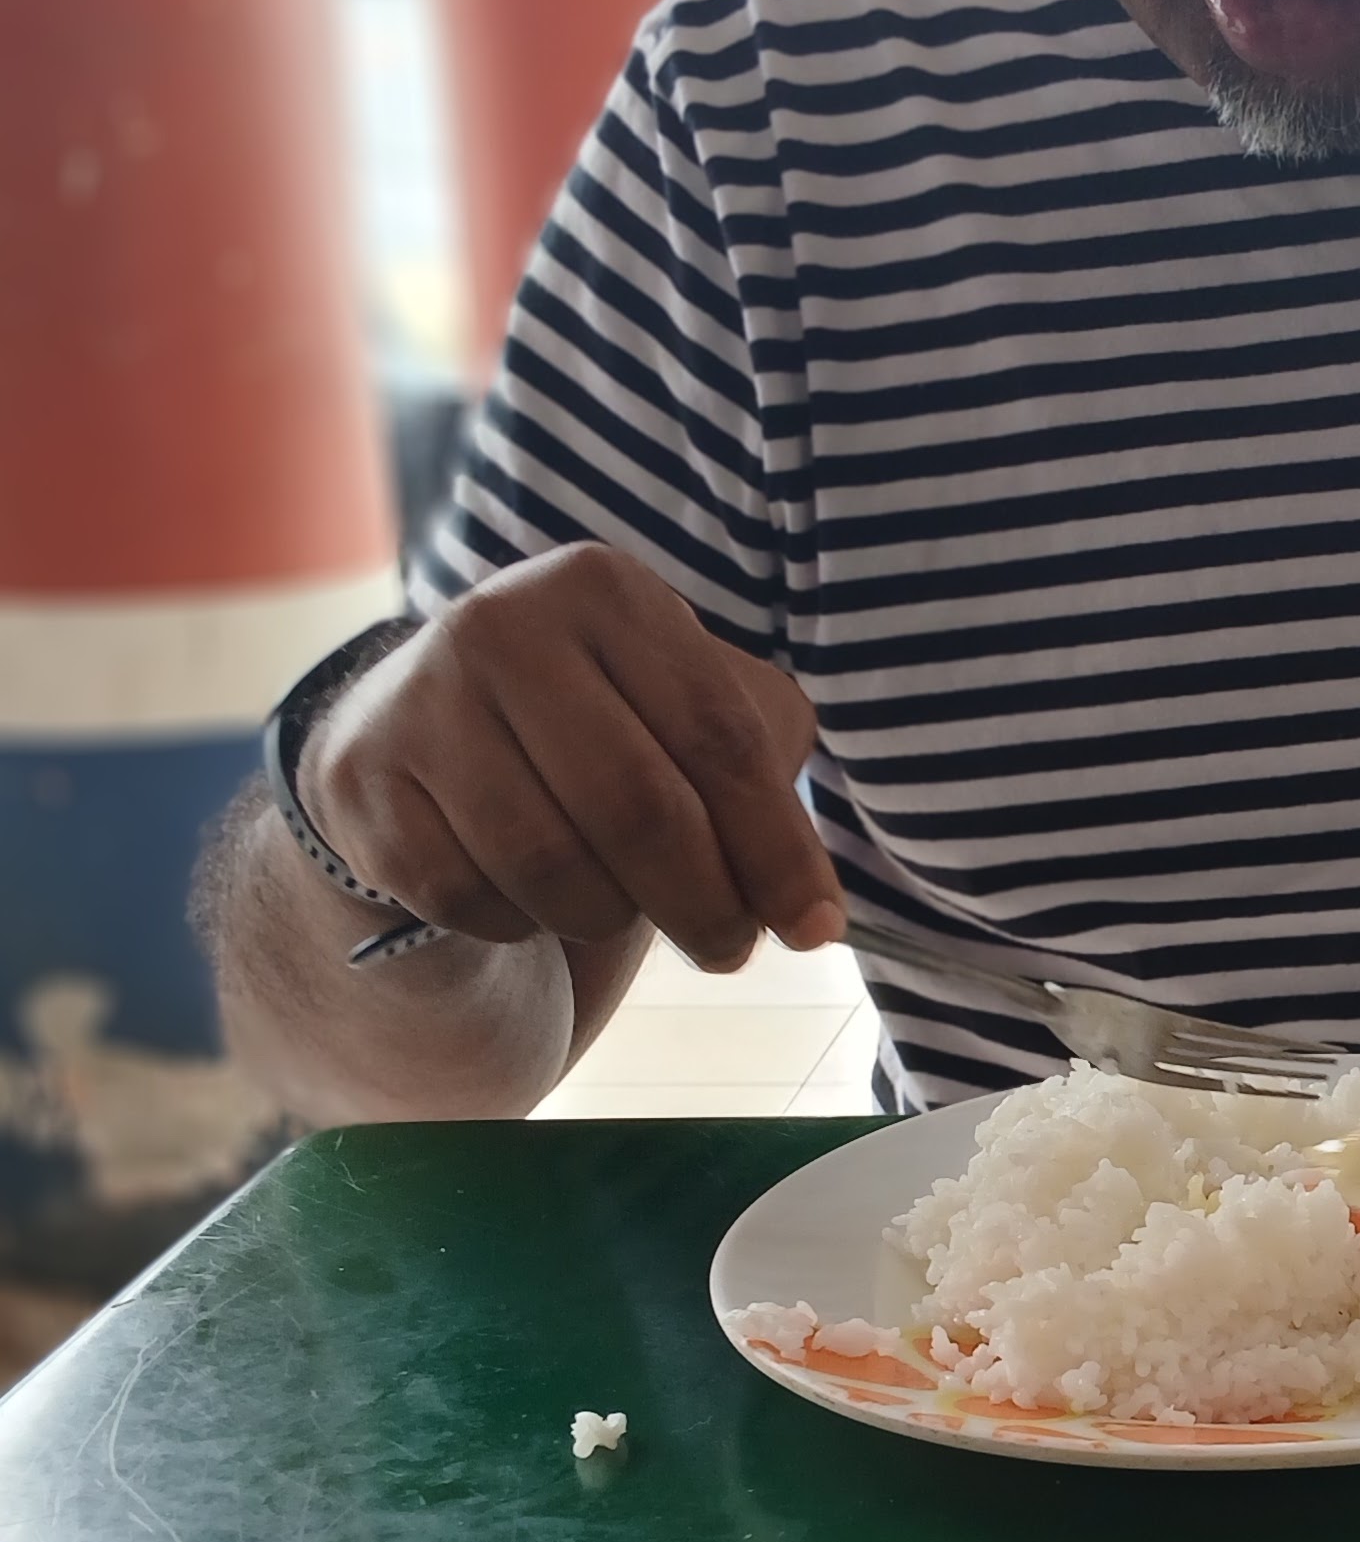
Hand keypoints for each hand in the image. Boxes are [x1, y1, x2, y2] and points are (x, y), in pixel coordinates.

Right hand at [303, 549, 844, 973]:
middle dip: (703, 905)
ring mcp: (418, 703)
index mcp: (603, 590)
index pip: (718, 739)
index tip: (814, 930)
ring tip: (620, 904)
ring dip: (607, 917)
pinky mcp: (362, 783)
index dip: (777, 849)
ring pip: (553, 870)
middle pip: (639, 810)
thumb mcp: (691, 709)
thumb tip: (805, 914)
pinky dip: (519, 924)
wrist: (428, 736)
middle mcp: (501, 626)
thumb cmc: (603, 727)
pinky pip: (471, 900)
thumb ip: (762, 783)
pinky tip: (527, 894)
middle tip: (729, 951)